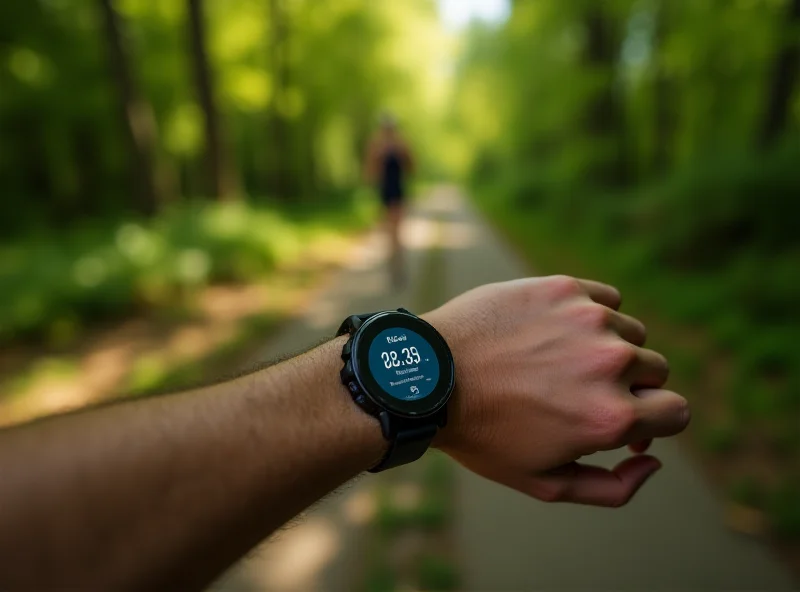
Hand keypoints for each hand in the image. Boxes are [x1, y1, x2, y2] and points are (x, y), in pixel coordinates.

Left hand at [424, 276, 689, 506]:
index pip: (677, 413)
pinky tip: (560, 331)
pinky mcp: (564, 289)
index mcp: (611, 417)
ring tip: (565, 361)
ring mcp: (588, 319)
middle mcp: (610, 363)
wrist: (429, 377)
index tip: (627, 422)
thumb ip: (614, 487)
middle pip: (656, 371)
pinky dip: (593, 315)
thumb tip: (653, 460)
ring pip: (631, 333)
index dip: (655, 422)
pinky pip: (606, 299)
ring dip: (611, 348)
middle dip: (632, 387)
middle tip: (587, 393)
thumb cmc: (483, 434)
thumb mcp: (545, 485)